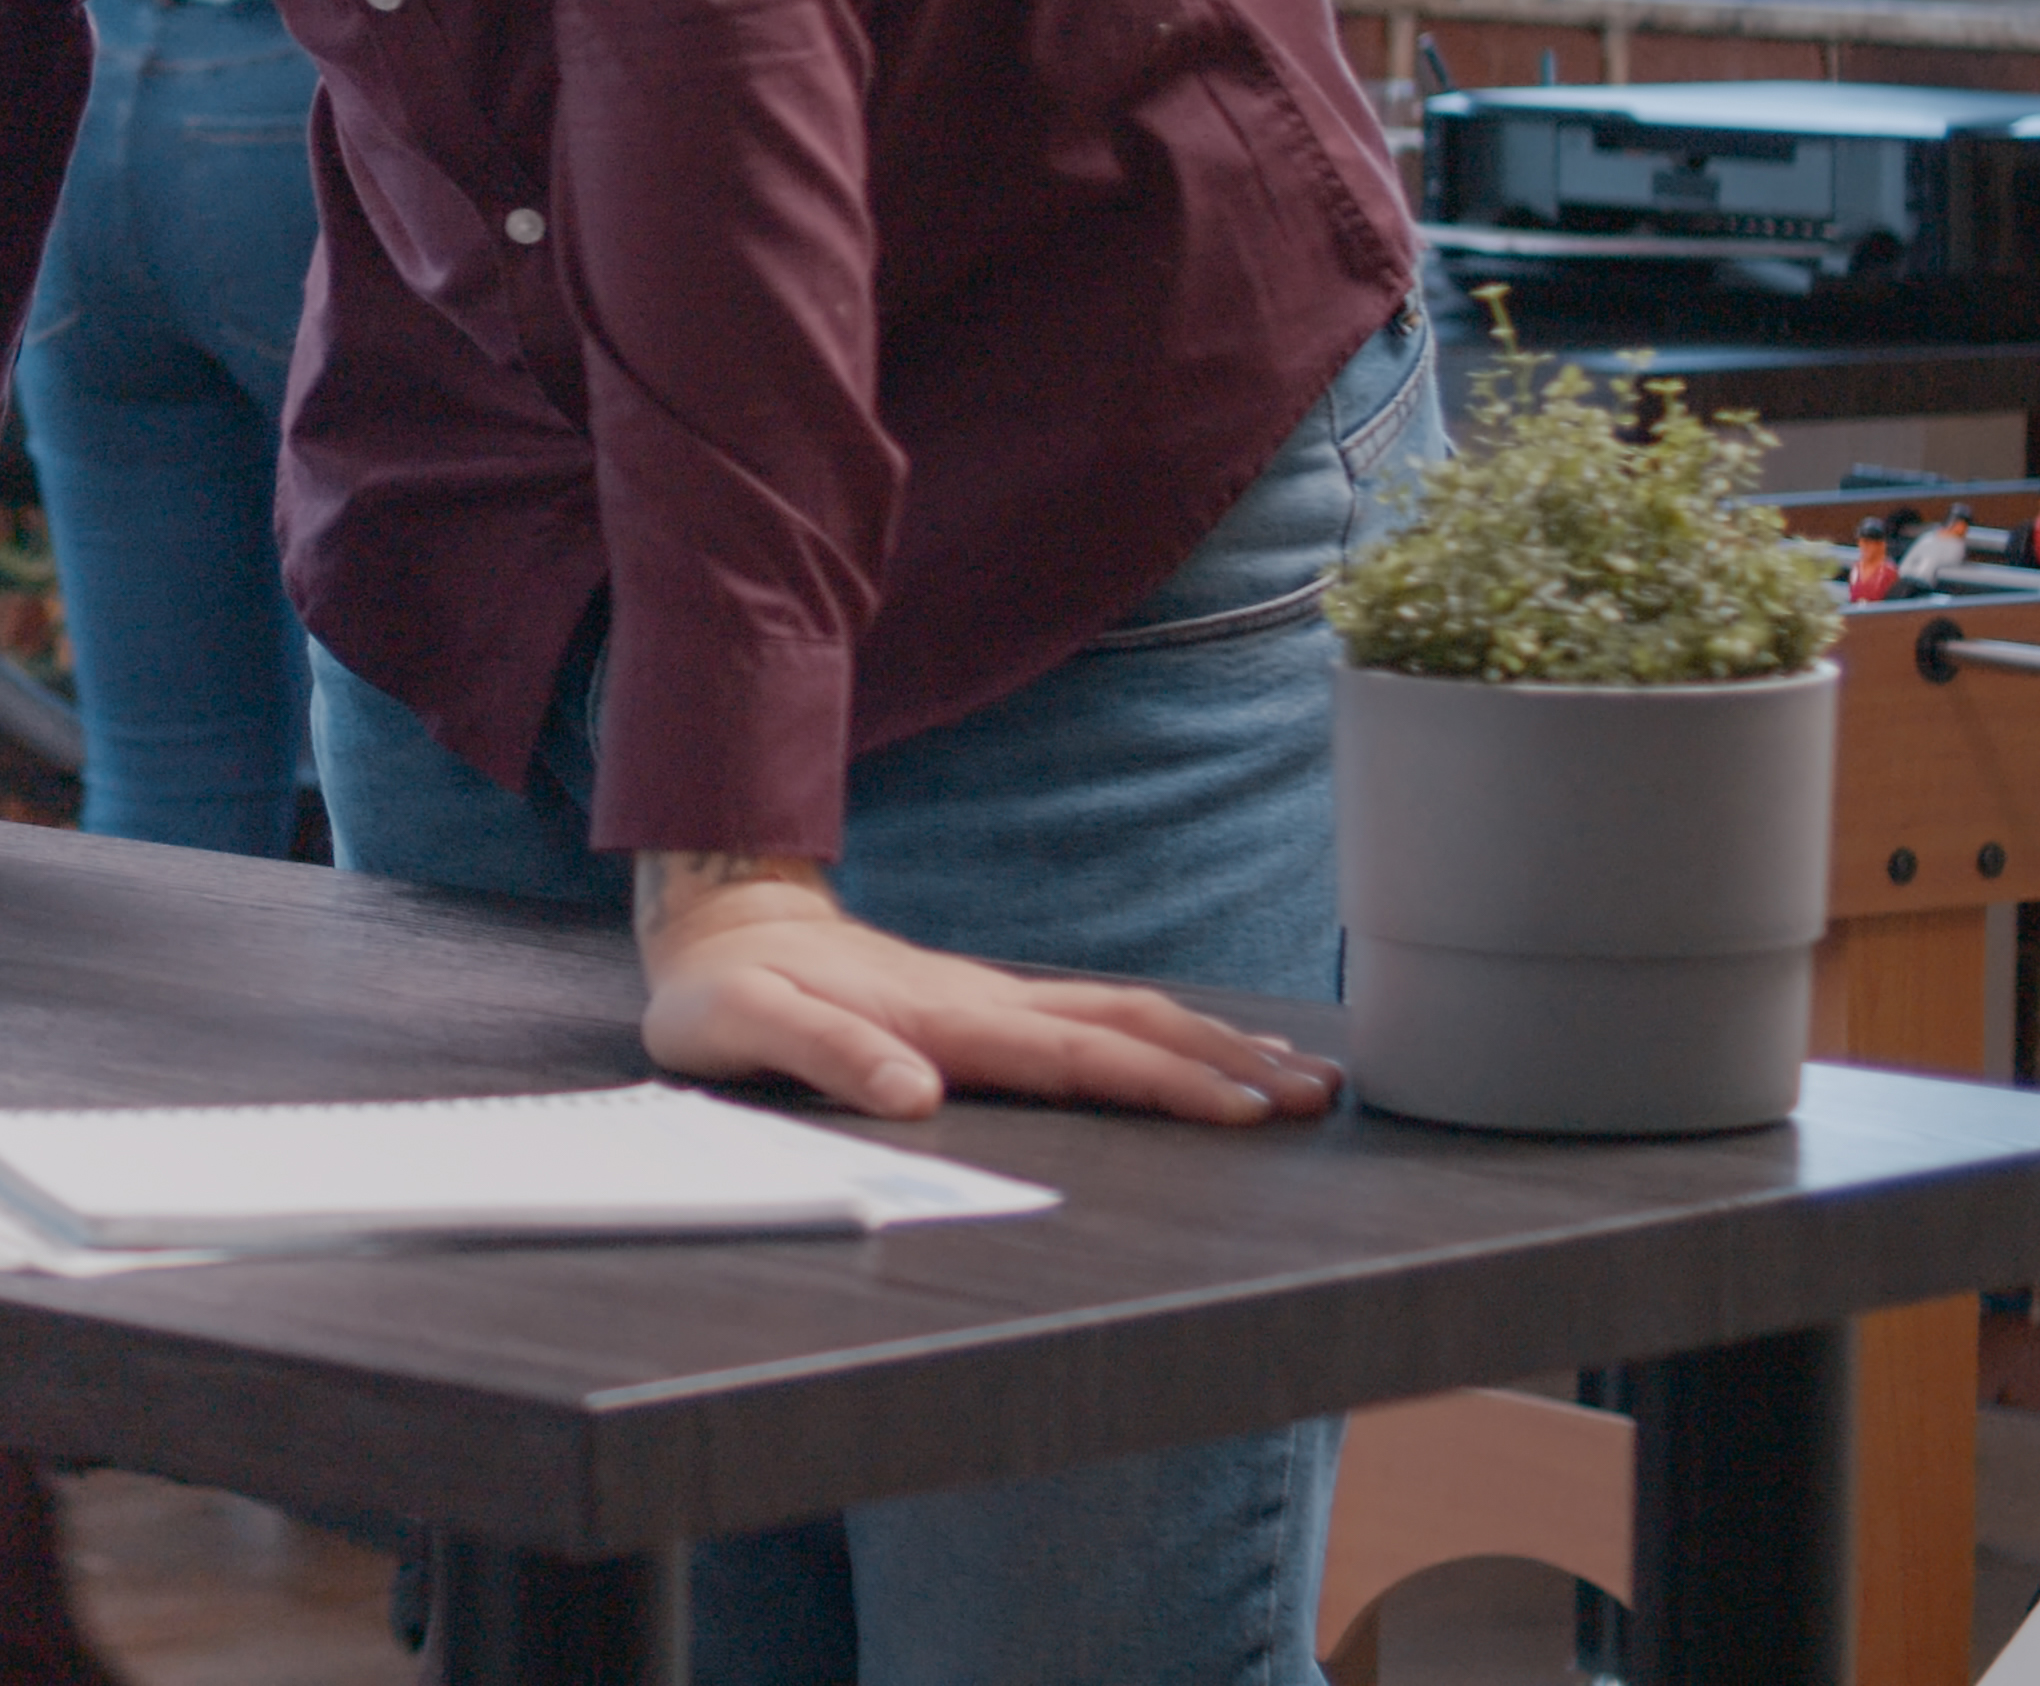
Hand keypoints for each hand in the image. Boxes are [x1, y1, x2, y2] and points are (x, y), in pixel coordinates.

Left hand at [632, 853, 1339, 1126]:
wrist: (720, 929)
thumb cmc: (724, 995)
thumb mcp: (743, 1026)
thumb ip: (823, 1053)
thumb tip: (911, 1093)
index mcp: (940, 1019)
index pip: (1073, 1056)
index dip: (1161, 1082)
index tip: (1241, 1109)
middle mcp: (983, 1004)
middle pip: (1128, 1029)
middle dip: (1226, 1063)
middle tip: (1318, 1097)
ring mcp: (992, 1000)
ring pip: (1125, 1016)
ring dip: (1216, 1043)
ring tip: (1305, 1076)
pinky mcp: (987, 1006)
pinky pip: (1097, 1017)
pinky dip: (1170, 1034)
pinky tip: (1213, 1050)